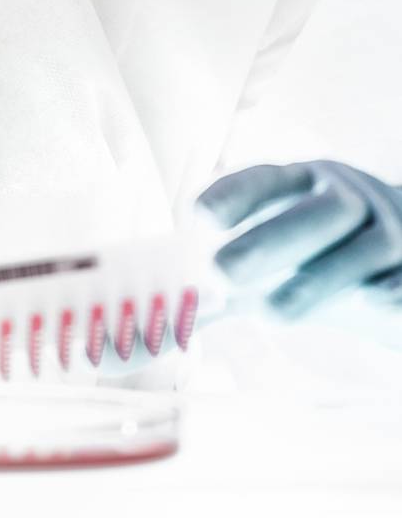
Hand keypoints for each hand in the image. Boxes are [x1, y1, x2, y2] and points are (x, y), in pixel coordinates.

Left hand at [197, 160, 401, 320]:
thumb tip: (143, 340)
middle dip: (270, 239)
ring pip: (363, 246)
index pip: (267, 180)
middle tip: (221, 273)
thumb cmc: (311, 258)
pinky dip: (393, 292)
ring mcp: (388, 232)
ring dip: (318, 278)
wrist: (398, 255)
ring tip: (270, 314)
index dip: (235, 194)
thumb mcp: (264, 264)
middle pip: (316, 210)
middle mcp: (346, 199)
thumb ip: (211, 297)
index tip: (197, 215)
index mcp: (300, 184)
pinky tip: (371, 304)